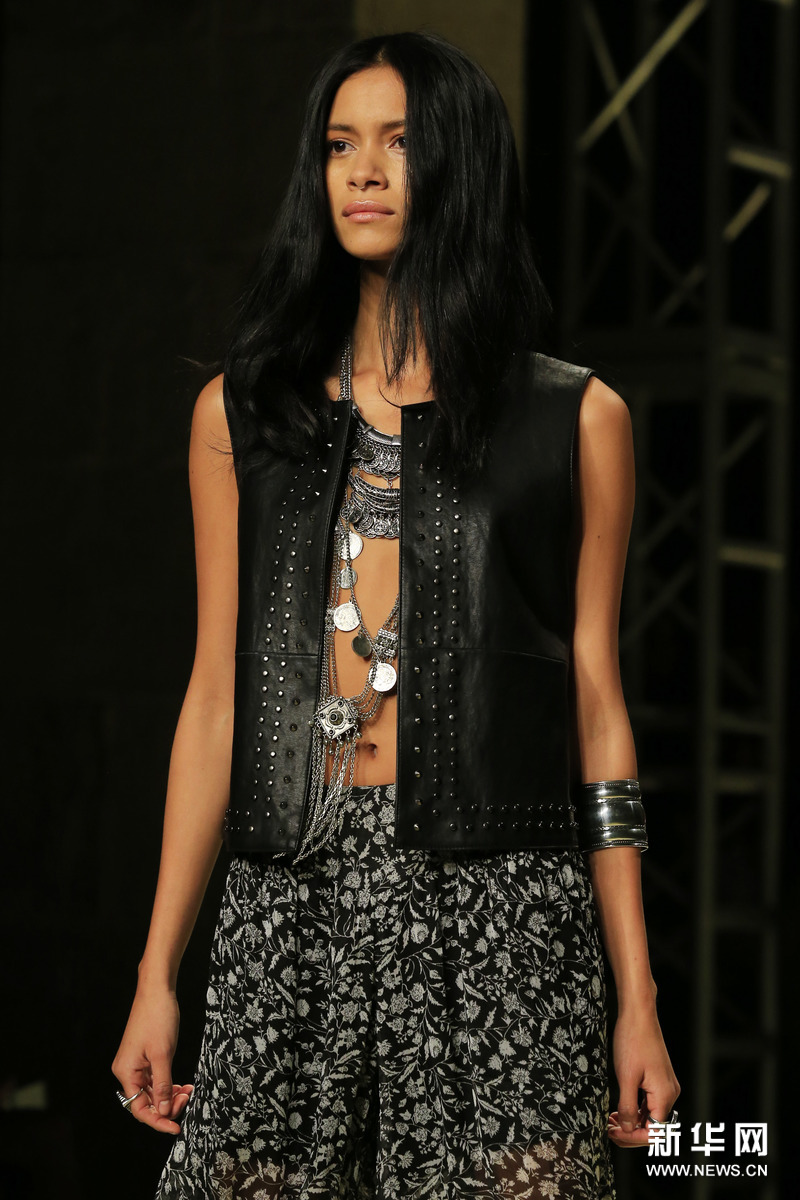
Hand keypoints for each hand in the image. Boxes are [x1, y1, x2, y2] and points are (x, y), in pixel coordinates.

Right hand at [112, 985, 193, 1134]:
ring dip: (170, 1096)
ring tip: (188, 1092)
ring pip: (152, 1091)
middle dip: (167, 1106)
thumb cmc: (158, 1017)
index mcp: (126, 1072)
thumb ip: (163, 1085)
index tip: (176, 1127)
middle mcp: (127, 1071)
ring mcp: (135, 1064)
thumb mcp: (163, 1054)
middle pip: (145, 1102)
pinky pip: (155, 1079)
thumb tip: (164, 1111)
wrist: (157, 989)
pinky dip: (169, 1084)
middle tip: (187, 1099)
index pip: (139, 1108)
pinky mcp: (144, 1057)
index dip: (158, 1120)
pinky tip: (182, 1085)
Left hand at [607, 1003, 679, 1149]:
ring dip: (632, 1121)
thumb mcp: (626, 1077)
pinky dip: (636, 1109)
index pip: (655, 1132)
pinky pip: (649, 1102)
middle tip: (609, 1129)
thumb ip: (628, 1106)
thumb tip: (628, 1129)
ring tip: (612, 1120)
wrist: (639, 1013)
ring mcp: (665, 1085)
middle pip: (654, 1126)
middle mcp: (670, 1093)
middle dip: (631, 1132)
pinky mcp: (659, 1078)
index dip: (634, 1138)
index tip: (614, 1134)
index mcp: (665, 1095)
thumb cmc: (633, 1040)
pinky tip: (620, 1109)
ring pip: (651, 1114)